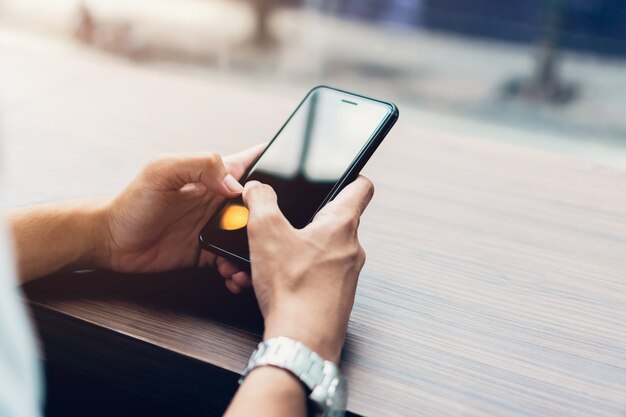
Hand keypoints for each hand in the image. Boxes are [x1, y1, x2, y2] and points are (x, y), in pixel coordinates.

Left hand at [100, 145, 262, 274]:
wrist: (111, 241)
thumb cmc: (131, 202)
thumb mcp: (163, 171)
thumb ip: (200, 165)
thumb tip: (236, 184)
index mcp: (212, 175)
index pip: (251, 162)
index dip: (274, 162)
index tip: (293, 171)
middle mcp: (218, 201)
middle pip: (259, 206)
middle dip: (272, 217)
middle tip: (274, 231)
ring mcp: (215, 227)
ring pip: (250, 237)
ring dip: (256, 248)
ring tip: (253, 259)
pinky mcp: (208, 252)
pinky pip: (233, 260)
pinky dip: (238, 269)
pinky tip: (232, 273)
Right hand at [241, 176, 373, 362]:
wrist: (302, 342)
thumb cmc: (294, 289)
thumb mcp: (266, 232)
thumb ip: (260, 201)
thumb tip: (257, 188)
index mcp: (342, 225)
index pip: (361, 187)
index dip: (350, 174)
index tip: (339, 172)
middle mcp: (351, 249)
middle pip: (330, 221)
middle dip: (300, 220)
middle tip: (278, 224)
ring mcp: (345, 275)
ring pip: (317, 251)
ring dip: (289, 251)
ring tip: (264, 260)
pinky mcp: (334, 297)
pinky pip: (313, 275)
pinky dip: (291, 274)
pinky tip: (268, 282)